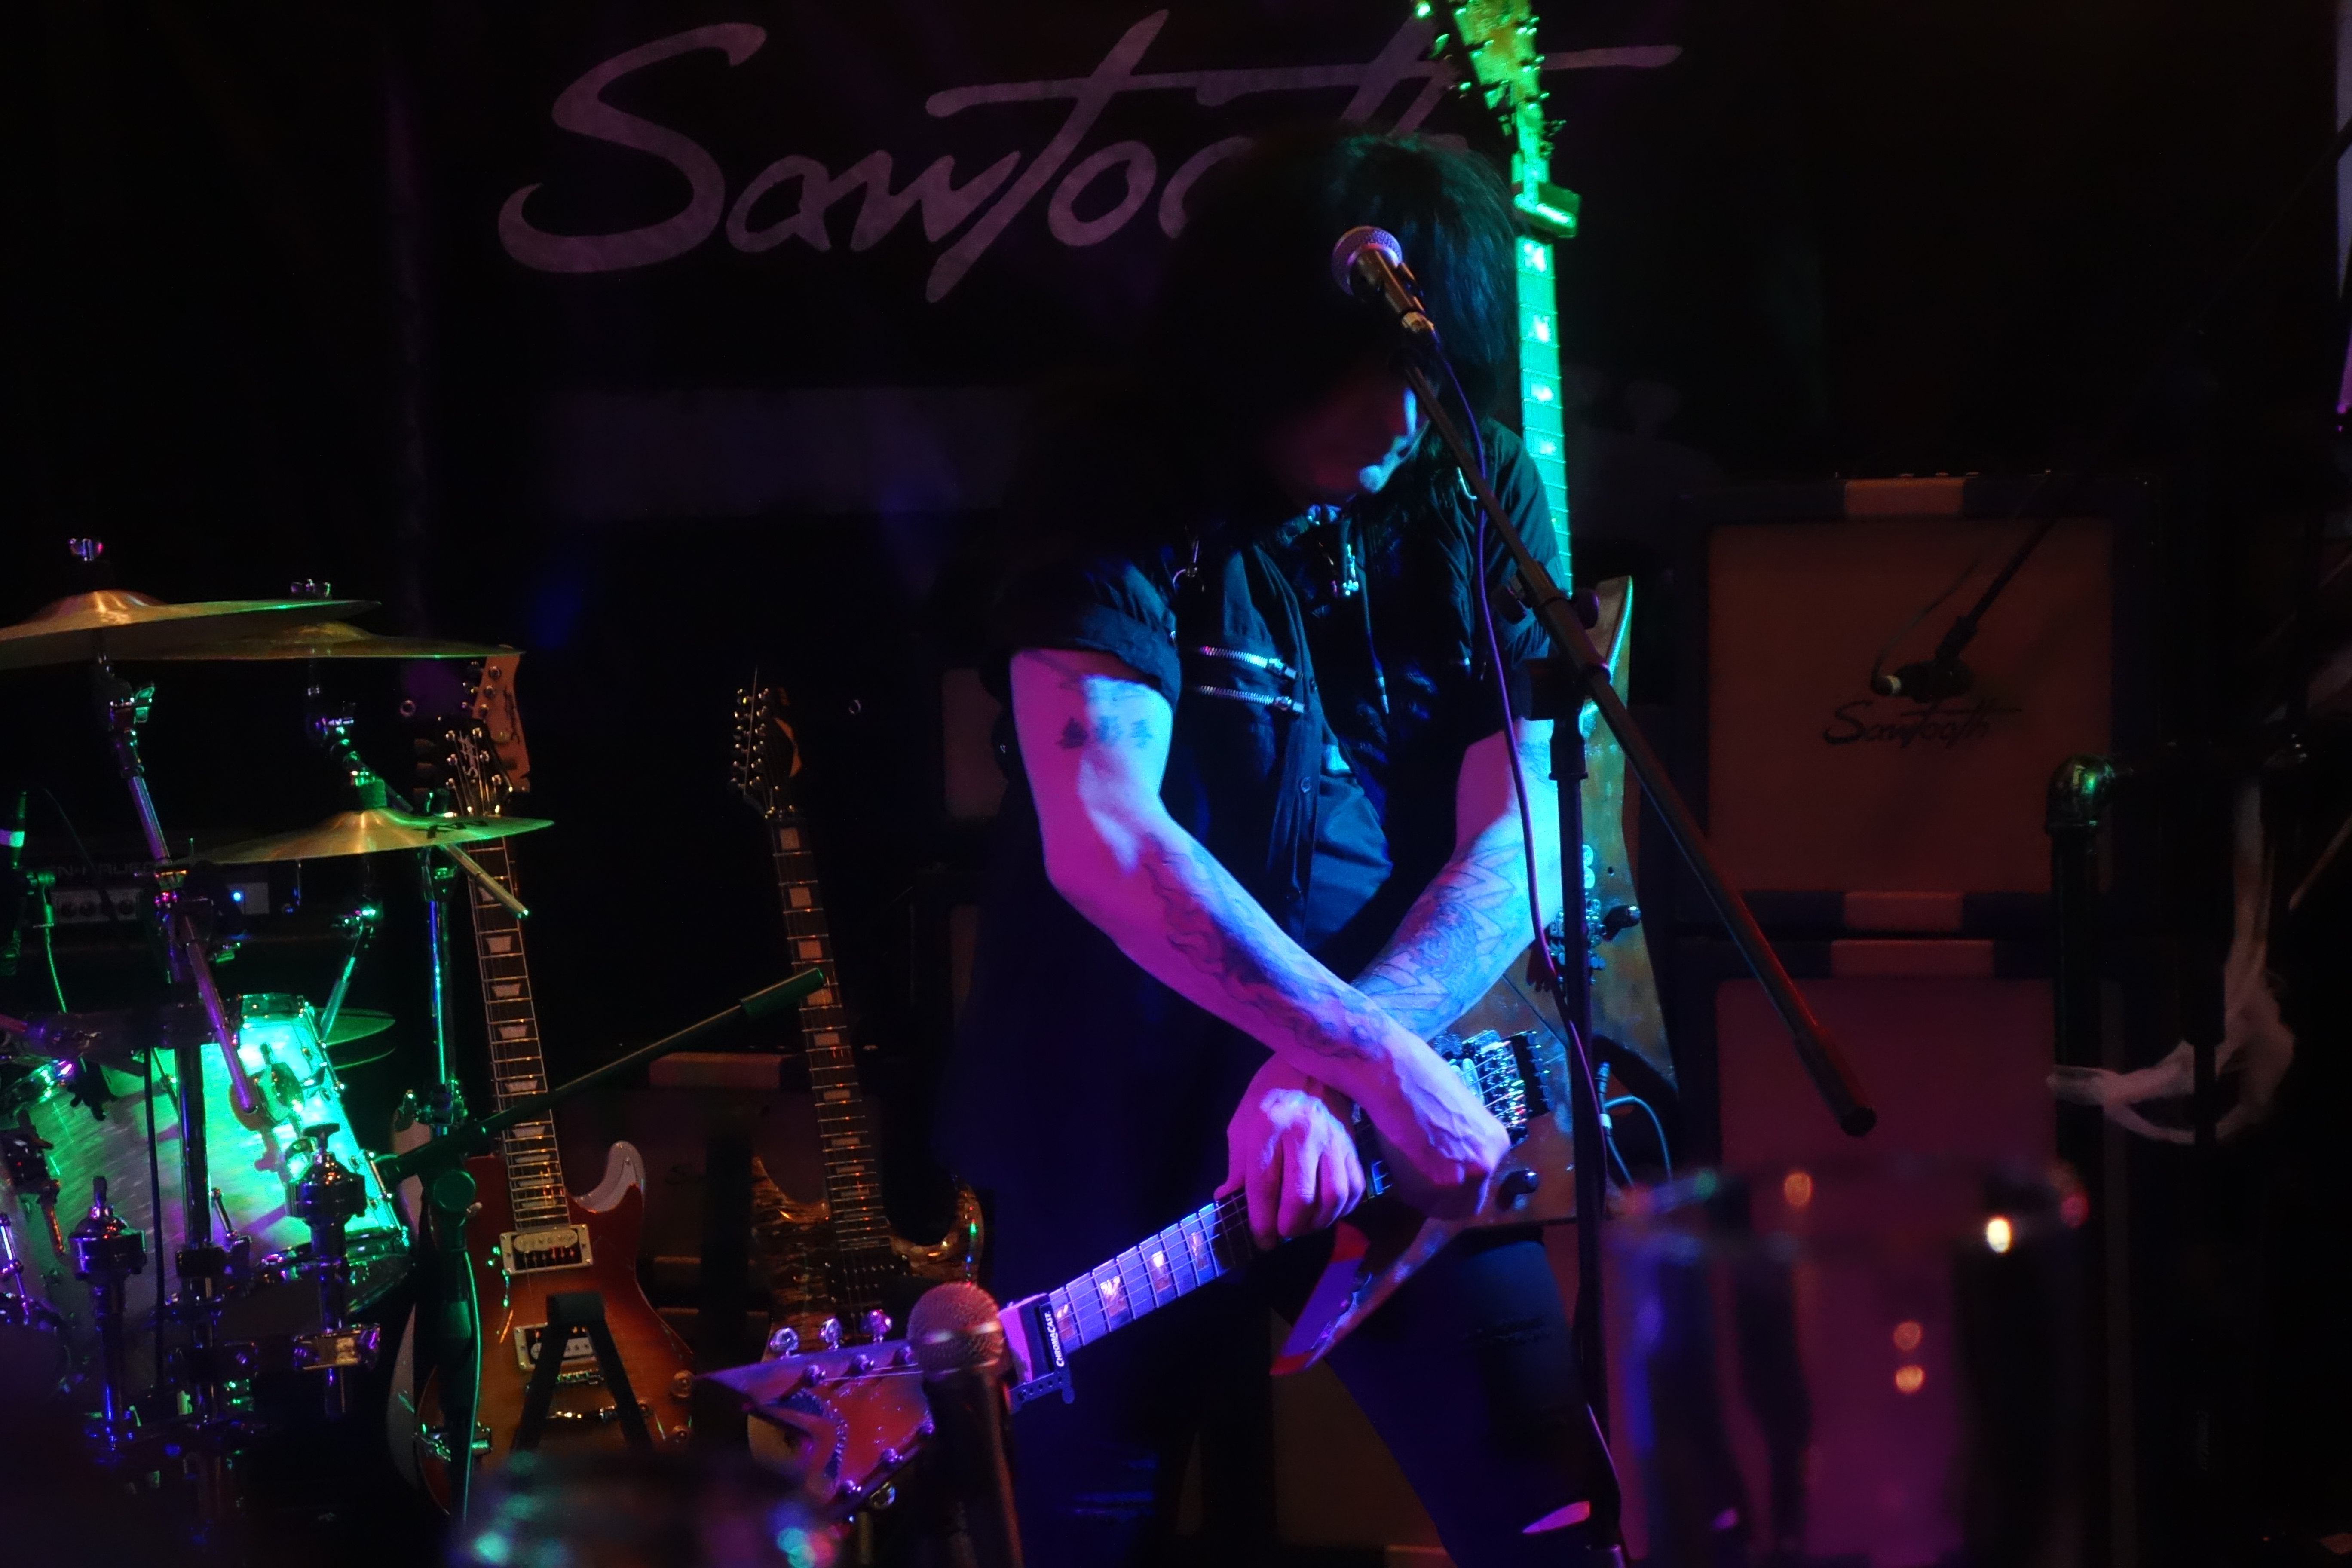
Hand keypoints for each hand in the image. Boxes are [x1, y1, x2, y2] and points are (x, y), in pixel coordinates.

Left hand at [1218, 1057, 1367, 1249]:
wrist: (1312, 1061)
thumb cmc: (1269, 1095)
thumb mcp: (1242, 1124)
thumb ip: (1237, 1165)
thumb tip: (1226, 1200)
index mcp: (1268, 1128)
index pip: (1265, 1185)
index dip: (1261, 1221)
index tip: (1261, 1239)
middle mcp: (1303, 1135)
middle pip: (1301, 1196)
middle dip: (1290, 1227)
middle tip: (1281, 1234)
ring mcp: (1333, 1140)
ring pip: (1333, 1197)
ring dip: (1318, 1222)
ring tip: (1303, 1226)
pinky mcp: (1352, 1145)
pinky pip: (1355, 1187)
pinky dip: (1343, 1209)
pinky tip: (1328, 1212)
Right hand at [1358, 1032, 1508, 1220]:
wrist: (1393, 1070)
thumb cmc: (1418, 1080)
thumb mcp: (1458, 1114)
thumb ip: (1462, 1144)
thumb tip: (1452, 1165)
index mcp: (1496, 1143)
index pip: (1481, 1187)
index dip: (1456, 1188)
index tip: (1436, 1179)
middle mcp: (1487, 1162)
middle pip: (1465, 1205)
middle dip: (1440, 1198)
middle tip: (1418, 1180)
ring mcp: (1466, 1174)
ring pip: (1439, 1206)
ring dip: (1420, 1193)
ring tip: (1404, 1163)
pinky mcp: (1439, 1181)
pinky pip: (1417, 1200)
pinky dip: (1403, 1187)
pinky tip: (1397, 1159)